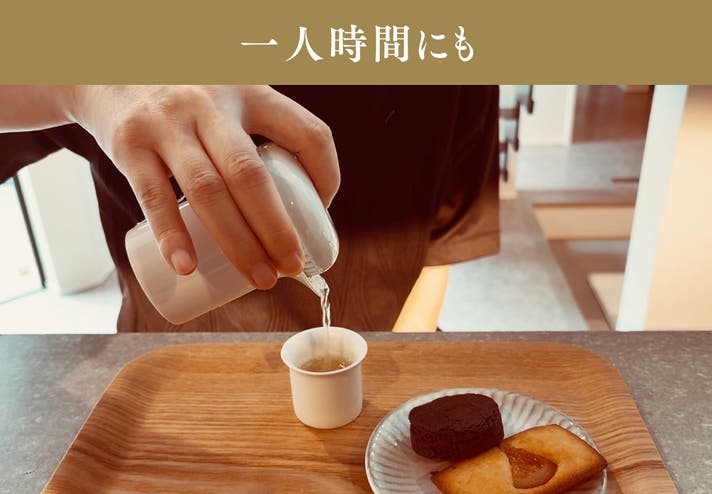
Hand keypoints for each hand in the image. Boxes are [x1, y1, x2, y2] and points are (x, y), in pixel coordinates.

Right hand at [69, 85, 339, 288]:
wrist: (107, 67)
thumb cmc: (188, 98)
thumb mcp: (232, 94)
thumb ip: (262, 130)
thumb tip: (301, 200)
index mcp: (250, 92)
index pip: (307, 133)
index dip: (326, 175)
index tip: (322, 210)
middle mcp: (212, 104)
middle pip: (251, 174)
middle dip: (277, 229)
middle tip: (292, 266)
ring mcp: (168, 123)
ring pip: (208, 191)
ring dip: (238, 243)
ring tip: (260, 278)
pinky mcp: (130, 143)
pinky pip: (154, 197)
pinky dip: (172, 236)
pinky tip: (187, 267)